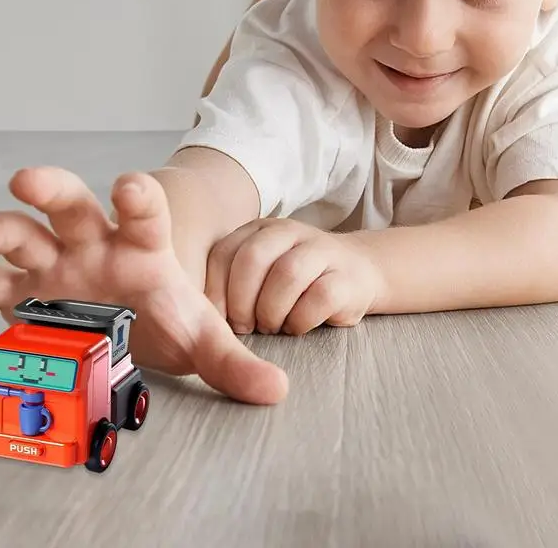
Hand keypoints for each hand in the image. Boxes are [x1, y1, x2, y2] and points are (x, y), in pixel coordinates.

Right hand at [0, 168, 288, 404]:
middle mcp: (91, 243)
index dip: (137, 199)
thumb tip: (277, 393)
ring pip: (17, 235)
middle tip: (26, 180)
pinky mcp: (20, 288)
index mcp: (139, 246)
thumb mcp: (199, 337)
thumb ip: (232, 362)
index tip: (130, 185)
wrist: (134, 316)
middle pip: (69, 205)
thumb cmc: (165, 314)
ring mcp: (51, 262)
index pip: (142, 214)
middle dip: (49, 190)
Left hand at [205, 218, 381, 335]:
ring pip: (287, 274)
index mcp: (259, 230)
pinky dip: (300, 320)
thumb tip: (199, 318)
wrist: (358, 271)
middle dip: (241, 300)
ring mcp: (320, 250)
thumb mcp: (260, 272)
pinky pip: (318, 297)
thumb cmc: (296, 282)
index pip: (224, 253)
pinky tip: (296, 327)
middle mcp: (288, 232)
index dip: (216, 291)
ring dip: (271, 311)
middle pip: (252, 258)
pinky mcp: (346, 276)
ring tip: (270, 327)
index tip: (217, 320)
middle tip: (243, 327)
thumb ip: (231, 282)